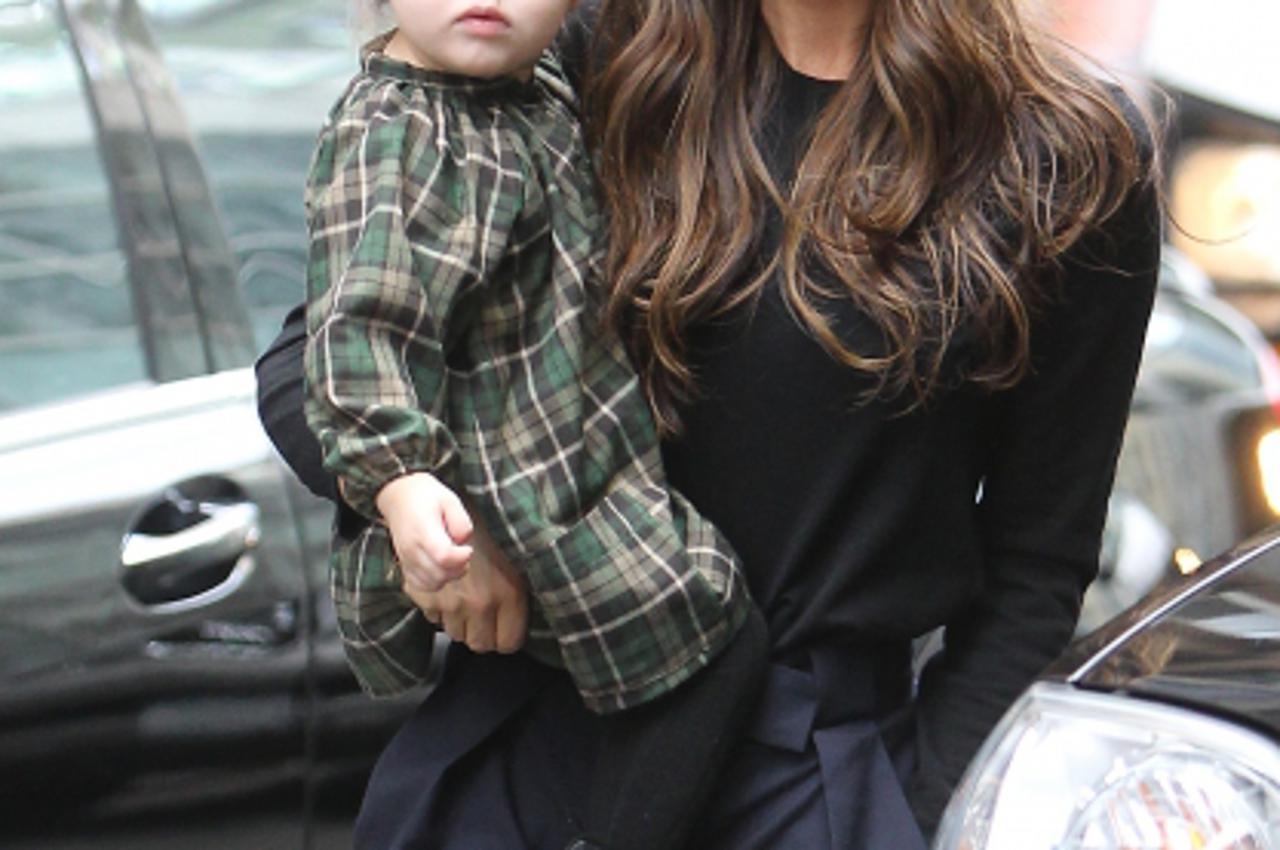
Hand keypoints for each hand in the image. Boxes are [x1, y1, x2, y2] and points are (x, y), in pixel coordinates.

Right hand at [375, 472, 472, 591]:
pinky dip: (435, 581)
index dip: (462, 557)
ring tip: (451, 556)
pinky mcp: (405, 565)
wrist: (398, 496)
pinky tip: (440, 566)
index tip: (468, 548)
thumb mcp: (450, 499)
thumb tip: (462, 544)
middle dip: (458, 567)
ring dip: (448, 575)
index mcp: (423, 531)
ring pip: (432, 584)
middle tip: (461, 551)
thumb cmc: (426, 497)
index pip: (444, 557)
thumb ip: (461, 522)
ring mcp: (406, 559)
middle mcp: (411, 549)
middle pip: (439, 575)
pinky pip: (421, 585)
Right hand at [403, 518, 528, 653]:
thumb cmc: (474, 516)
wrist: (421, 498)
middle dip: (485, 634)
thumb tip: (526, 608)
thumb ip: (519, 581)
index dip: (508, 637)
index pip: (509, 642)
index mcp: (506, 591)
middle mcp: (477, 601)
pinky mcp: (423, 596)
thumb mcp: (513, 543)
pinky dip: (440, 610)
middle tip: (488, 617)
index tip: (507, 627)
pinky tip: (448, 589)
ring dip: (462, 623)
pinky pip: (435, 619)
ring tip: (467, 599)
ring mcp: (448, 601)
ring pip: (455, 634)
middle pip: (480, 644)